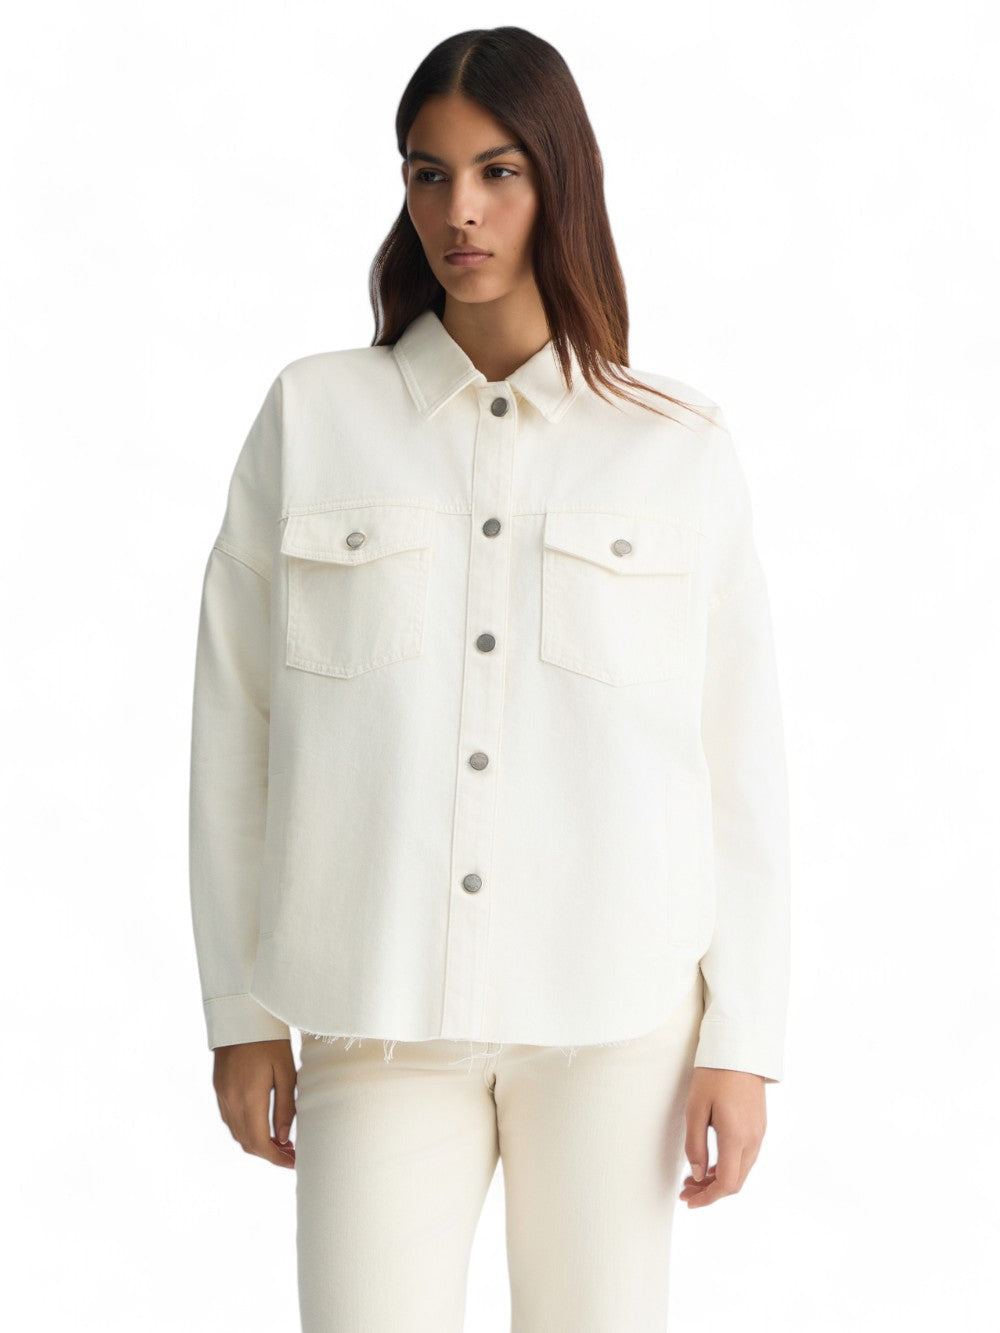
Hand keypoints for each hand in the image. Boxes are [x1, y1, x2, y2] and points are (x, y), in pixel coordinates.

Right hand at [212, 1038, 296, 1167]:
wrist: (241, 1015)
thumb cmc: (270, 1039)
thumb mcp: (286, 1071)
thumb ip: (285, 1107)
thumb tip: (282, 1138)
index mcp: (249, 1097)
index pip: (260, 1142)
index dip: (277, 1158)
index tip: (294, 1162)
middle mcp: (231, 1100)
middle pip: (247, 1143)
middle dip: (269, 1154)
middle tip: (291, 1154)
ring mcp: (222, 1095)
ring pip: (237, 1133)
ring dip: (257, 1143)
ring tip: (280, 1142)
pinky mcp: (219, 1088)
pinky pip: (230, 1119)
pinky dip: (246, 1129)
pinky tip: (262, 1125)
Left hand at [679, 1066, 765, 1207]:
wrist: (739, 1050)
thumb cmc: (713, 1075)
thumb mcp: (695, 1108)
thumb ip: (695, 1145)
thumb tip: (697, 1175)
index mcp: (737, 1137)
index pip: (726, 1184)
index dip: (707, 1198)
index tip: (688, 1201)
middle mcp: (753, 1140)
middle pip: (735, 1182)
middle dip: (710, 1192)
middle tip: (685, 1190)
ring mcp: (759, 1134)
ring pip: (741, 1171)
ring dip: (718, 1180)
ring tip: (693, 1178)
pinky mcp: (759, 1127)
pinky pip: (745, 1158)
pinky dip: (728, 1167)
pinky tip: (710, 1163)